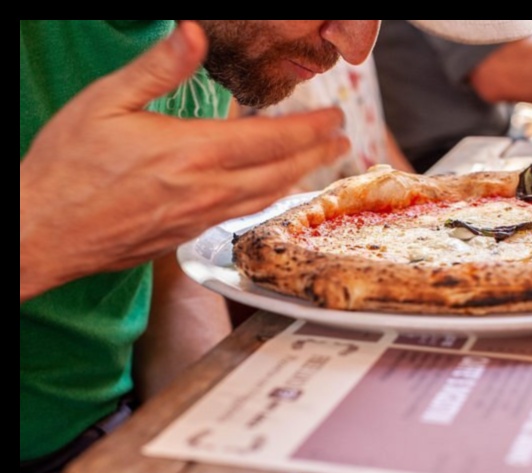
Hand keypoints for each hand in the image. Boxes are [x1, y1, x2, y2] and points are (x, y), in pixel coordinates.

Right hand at [20, 21, 348, 301]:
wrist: (42, 231)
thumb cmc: (67, 166)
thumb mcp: (105, 102)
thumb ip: (157, 68)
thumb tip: (193, 31)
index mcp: (191, 152)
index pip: (269, 139)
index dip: (308, 128)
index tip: (334, 117)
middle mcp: (205, 189)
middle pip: (279, 171)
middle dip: (316, 154)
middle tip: (342, 141)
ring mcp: (199, 218)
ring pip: (266, 198)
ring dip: (300, 179)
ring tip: (320, 165)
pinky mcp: (188, 236)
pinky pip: (244, 216)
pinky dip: (270, 200)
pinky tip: (273, 194)